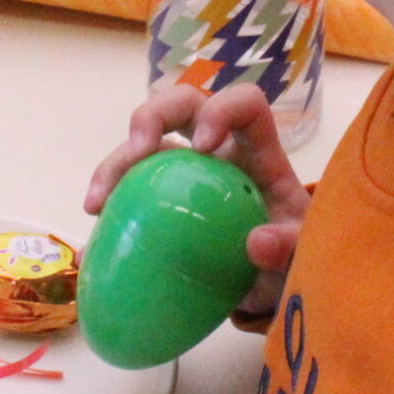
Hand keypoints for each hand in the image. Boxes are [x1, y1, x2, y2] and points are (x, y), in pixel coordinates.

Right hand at [85, 84, 309, 321]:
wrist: (270, 288)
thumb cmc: (290, 257)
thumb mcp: (302, 258)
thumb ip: (291, 249)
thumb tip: (257, 242)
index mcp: (257, 153)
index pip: (245, 105)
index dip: (221, 110)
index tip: (203, 147)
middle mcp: (215, 154)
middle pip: (180, 106)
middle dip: (151, 117)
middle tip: (136, 153)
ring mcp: (182, 177)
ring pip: (142, 149)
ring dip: (114, 165)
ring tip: (96, 204)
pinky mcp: (157, 205)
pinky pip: (126, 197)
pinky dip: (107, 215)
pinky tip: (91, 247)